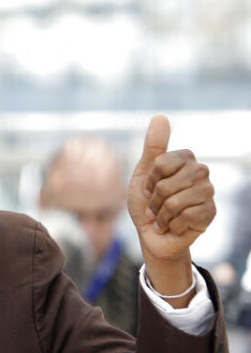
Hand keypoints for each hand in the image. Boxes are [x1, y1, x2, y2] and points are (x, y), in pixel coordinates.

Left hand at [127, 115, 214, 302]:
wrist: (153, 235)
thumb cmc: (147, 204)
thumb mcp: (143, 174)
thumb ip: (152, 147)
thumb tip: (160, 117)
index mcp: (184, 159)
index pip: (161, 163)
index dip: (149, 180)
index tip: (149, 188)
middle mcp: (200, 171)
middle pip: (166, 185)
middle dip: (154, 201)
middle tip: (156, 206)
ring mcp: (208, 192)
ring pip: (174, 202)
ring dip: (161, 215)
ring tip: (164, 217)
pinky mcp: (210, 212)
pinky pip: (184, 217)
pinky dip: (172, 225)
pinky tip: (175, 226)